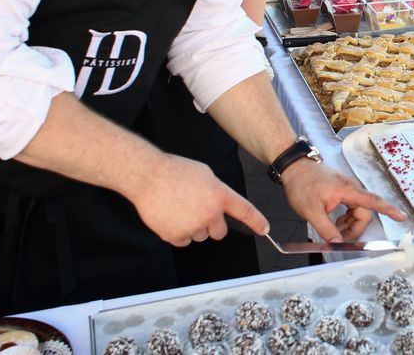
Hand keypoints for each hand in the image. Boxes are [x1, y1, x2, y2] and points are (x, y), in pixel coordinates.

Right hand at [128, 153, 268, 246]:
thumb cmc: (175, 171)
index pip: (245, 211)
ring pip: (200, 236)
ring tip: (180, 209)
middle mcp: (209, 213)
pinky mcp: (176, 236)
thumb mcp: (205, 174)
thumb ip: (217, 191)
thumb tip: (221, 204)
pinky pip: (184, 241)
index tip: (264, 230)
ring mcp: (193, 226)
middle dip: (213, 226)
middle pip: (220, 233)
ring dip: (193, 228)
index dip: (256, 222)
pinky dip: (178, 233)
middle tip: (199, 213)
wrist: (148, 176)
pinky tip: (171, 217)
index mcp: (219, 195)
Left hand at [279, 158, 405, 241]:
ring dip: (349, 224)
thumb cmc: (302, 184)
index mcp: (348, 191)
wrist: (295, 168)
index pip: (373, 201)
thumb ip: (326, 228)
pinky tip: (334, 223)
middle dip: (355, 229)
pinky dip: (346, 218)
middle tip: (339, 239)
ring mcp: (347, 190)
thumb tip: (337, 242)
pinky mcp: (342, 191)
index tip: (402, 216)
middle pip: (364, 213)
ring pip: (357, 212)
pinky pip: (351, 208)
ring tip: (333, 231)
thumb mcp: (311, 211)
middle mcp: (352, 189)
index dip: (389, 210)